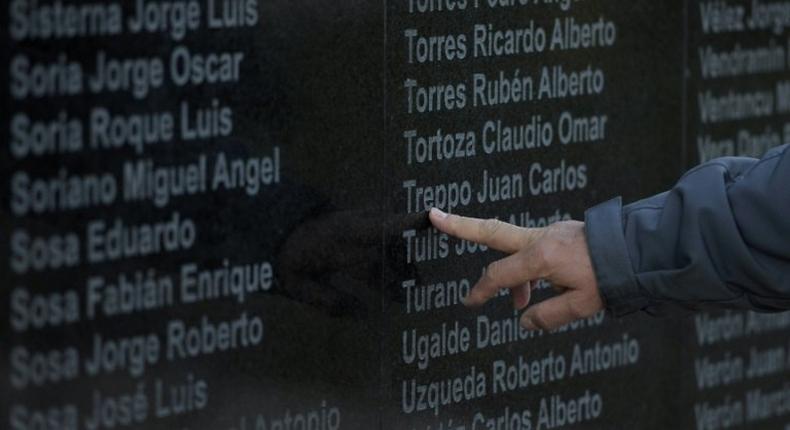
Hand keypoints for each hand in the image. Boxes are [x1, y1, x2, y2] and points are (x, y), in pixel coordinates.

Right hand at [429, 208, 603, 330]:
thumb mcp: (581, 305)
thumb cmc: (611, 277)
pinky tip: (541, 286)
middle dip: (461, 225)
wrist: (637, 249)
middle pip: (491, 231)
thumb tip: (524, 319)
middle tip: (434, 215)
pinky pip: (533, 249)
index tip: (469, 302)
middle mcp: (540, 239)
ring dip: (509, 270)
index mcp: (541, 258)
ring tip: (519, 300)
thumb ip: (548, 315)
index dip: (481, 290)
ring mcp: (549, 232)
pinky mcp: (559, 232)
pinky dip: (529, 267)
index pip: (499, 275)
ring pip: (514, 246)